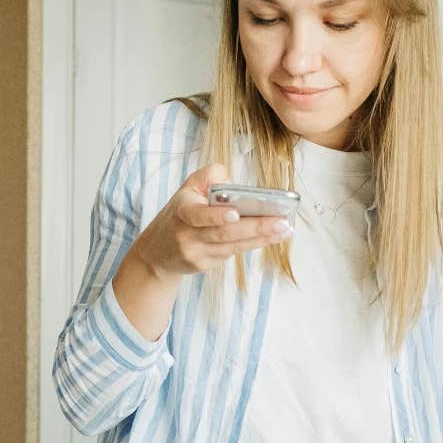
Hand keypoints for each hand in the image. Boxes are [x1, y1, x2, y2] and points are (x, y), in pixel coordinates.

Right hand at [130, 163, 292, 279]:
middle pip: (224, 233)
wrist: (158, 251)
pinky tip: (272, 237)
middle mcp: (187, 235)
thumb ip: (209, 177)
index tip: (235, 214)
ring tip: (285, 230)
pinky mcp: (204, 265)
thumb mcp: (188, 189)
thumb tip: (232, 182)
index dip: (215, 215)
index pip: (198, 215)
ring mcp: (196, 253)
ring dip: (262, 238)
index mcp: (182, 212)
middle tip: (281, 222)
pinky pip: (232, 253)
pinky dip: (253, 244)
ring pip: (233, 246)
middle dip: (255, 227)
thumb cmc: (180, 213)